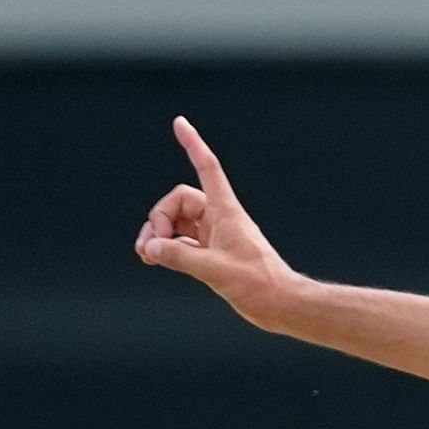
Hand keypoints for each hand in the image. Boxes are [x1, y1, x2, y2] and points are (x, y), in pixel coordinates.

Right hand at [134, 117, 294, 321]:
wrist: (282, 306)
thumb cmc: (260, 285)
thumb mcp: (215, 270)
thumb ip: (179, 257)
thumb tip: (151, 248)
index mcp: (226, 211)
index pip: (207, 168)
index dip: (193, 144)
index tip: (179, 123)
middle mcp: (219, 219)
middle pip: (179, 201)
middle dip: (159, 218)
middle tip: (153, 246)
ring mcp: (215, 236)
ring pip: (177, 223)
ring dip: (158, 235)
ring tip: (146, 256)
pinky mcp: (213, 254)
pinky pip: (181, 242)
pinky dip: (167, 248)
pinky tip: (155, 260)